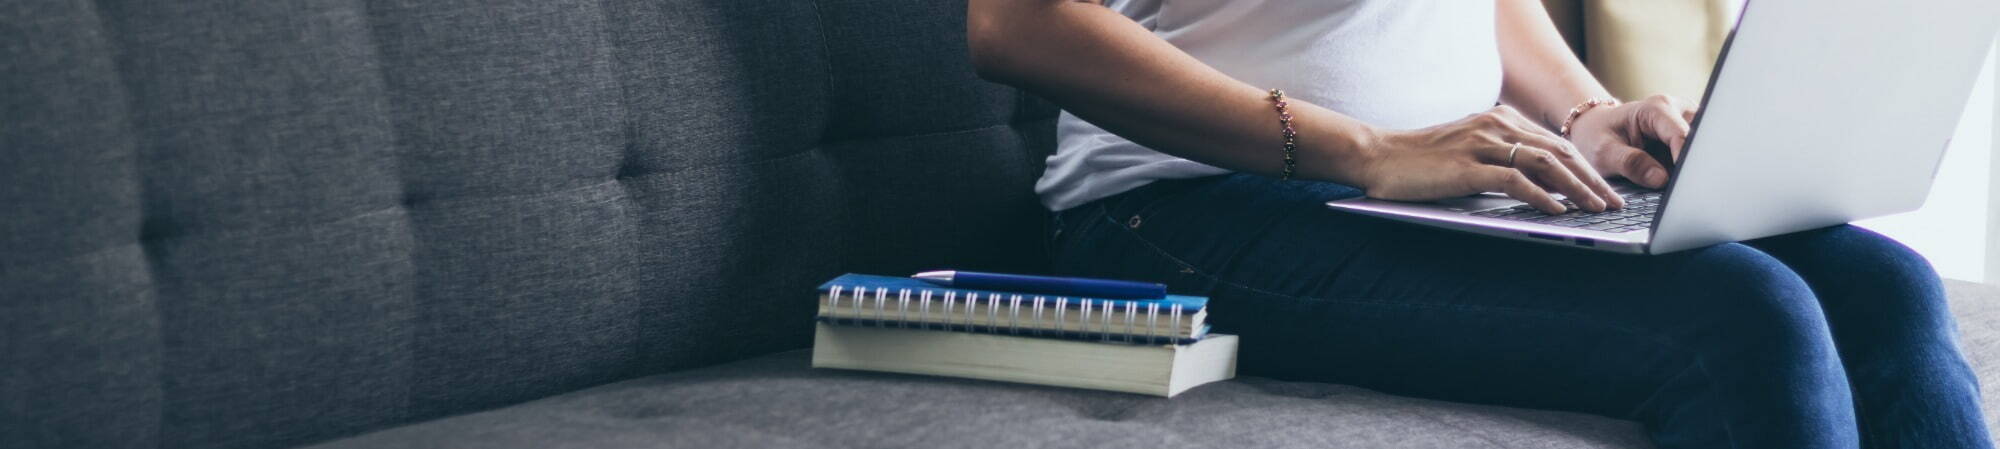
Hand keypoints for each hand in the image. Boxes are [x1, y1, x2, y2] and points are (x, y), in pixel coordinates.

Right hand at [1358, 105, 1619, 213]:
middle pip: (1559, 152)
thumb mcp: (1467, 152)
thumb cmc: (1419, 160)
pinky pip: (1515, 180)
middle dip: (1591, 179)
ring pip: (1545, 164)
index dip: (1585, 168)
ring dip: (1577, 188)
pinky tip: (1559, 211)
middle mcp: (1496, 125)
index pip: (1555, 144)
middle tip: (1615, 202)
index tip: (1605, 190)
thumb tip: (1536, 185)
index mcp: (1500, 119)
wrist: (1377, 155)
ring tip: (1597, 209)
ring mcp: (1482, 144)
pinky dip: (1542, 196)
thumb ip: (1499, 159)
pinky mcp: (1467, 166)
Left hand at [1564, 94, 1698, 188]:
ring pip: (1704, 147)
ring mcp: (1687, 121)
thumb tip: (1662, 179)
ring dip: (1695, 167)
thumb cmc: (1597, 138)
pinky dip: (1692, 168)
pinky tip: (1684, 181)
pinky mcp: (1691, 134)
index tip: (1683, 185)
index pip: (1683, 136)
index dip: (1686, 161)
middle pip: (1701, 139)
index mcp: (1656, 108)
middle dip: (1695, 164)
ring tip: (1684, 186)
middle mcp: (1678, 109)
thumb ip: (1630, 163)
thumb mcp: (1604, 153)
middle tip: (1686, 189)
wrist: (1595, 129)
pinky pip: (1699, 152)